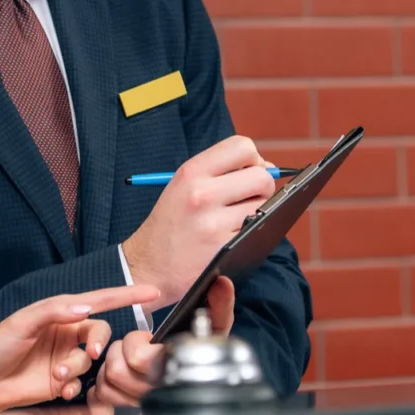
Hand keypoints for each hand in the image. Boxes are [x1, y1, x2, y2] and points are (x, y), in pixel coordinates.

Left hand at [0, 284, 160, 414]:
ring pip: (91, 361)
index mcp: (59, 312)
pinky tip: (61, 389)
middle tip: (89, 353)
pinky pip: (83, 382)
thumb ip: (53, 311)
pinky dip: (76, 386)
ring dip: (77, 368)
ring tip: (56, 376)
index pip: (98, 300)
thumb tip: (84, 307)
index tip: (151, 291)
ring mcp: (66, 357)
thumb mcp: (21, 322)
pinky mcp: (63, 381)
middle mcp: (67, 333)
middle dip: (98, 344)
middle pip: (100, 333)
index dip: (125, 295)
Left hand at [88, 277, 235, 406]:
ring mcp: (141, 401)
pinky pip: (104, 396)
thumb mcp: (215, 329)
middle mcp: (158, 390)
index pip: (139, 357)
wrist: (200, 379)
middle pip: (117, 370)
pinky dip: (106, 385)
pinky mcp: (127, 405)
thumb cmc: (201, 349)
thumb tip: (222, 282)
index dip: (137, 343)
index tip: (147, 338)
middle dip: (121, 351)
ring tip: (129, 359)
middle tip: (136, 346)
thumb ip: (219, 305)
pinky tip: (121, 375)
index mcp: (175, 368)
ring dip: (113, 366)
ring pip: (108, 382)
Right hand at [120, 135, 274, 310]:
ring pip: (264, 206)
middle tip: (246, 199)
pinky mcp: (224, 248)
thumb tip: (267, 167)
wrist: (147, 267)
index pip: (242, 147)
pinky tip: (232, 238)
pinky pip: (257, 231)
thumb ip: (219, 172)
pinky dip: (252, 234)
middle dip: (261, 187)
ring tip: (232, 221)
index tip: (246, 173)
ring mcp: (213, 223)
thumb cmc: (170, 225)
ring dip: (257, 213)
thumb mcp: (182, 186)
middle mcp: (201, 194)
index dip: (253, 159)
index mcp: (191, 172)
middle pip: (261, 176)